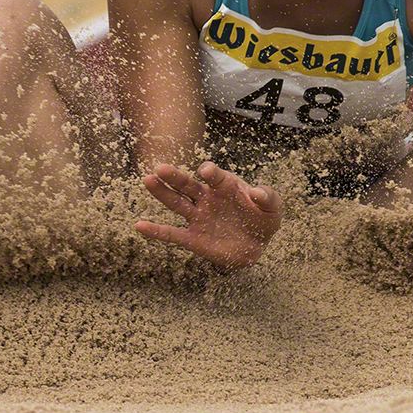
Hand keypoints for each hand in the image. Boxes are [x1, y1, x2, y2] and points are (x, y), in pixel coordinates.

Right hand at [135, 161, 282, 271]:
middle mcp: (207, 199)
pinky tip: (139, 226)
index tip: (206, 172)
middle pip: (188, 185)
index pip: (215, 176)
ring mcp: (198, 218)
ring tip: (147, 181)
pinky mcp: (194, 238)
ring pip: (176, 203)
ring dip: (162, 193)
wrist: (258, 245)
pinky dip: (156, 231)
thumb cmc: (264, 219)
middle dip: (175, 176)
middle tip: (159, 168)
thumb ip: (267, 197)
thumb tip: (256, 192)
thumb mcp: (273, 207)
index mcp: (225, 186)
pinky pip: (172, 234)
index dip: (210, 172)